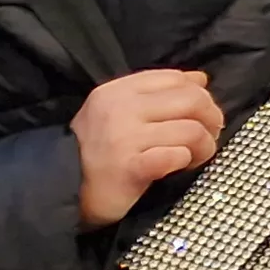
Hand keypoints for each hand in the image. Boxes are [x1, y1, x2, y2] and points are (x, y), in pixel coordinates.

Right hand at [73, 70, 223, 227]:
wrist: (59, 190)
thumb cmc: (96, 153)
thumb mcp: (118, 113)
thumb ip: (156, 94)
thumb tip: (200, 79)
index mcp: (117, 91)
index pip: (176, 78)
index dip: (200, 95)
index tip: (199, 116)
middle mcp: (120, 109)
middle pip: (192, 100)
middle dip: (211, 119)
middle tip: (206, 137)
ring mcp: (124, 138)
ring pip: (192, 130)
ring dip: (203, 146)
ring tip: (194, 157)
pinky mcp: (130, 167)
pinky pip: (177, 155)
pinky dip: (186, 161)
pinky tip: (176, 167)